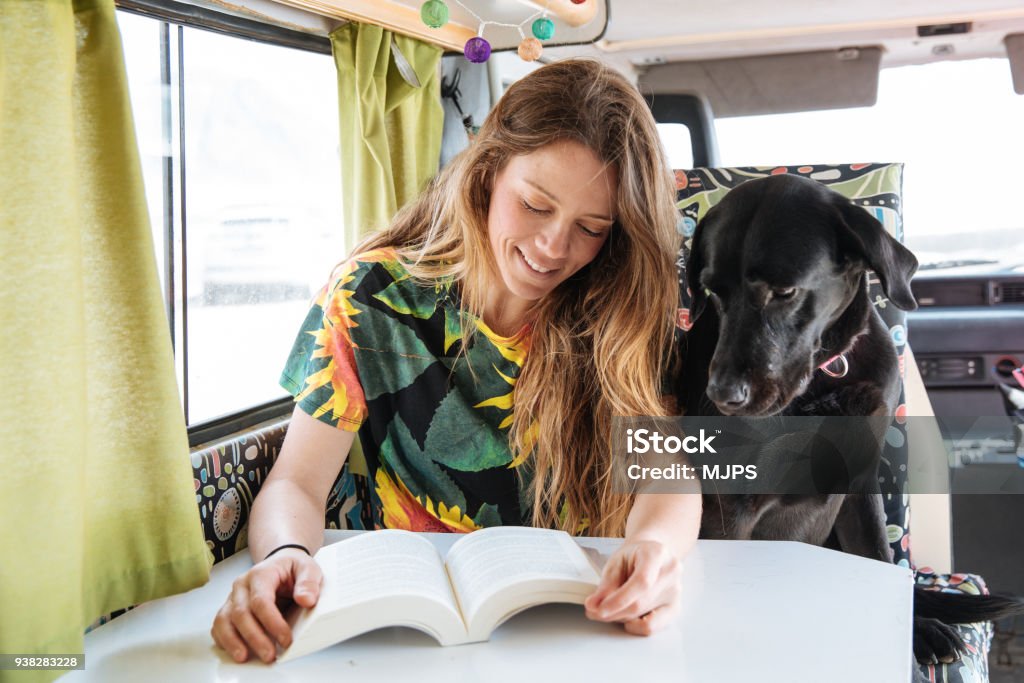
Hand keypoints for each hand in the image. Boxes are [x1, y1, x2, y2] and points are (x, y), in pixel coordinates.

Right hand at [211, 548, 321, 663]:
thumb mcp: (307, 568)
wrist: (280, 564)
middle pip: (241, 613)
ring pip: (224, 620)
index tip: (285, 639)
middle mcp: (242, 586)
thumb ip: (308, 582)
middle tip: (269, 655)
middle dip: (254, 637)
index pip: (261, 600)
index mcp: (261, 574)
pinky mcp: (229, 609)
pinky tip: (236, 650)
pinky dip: (224, 640)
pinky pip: (219, 626)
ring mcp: (233, 598)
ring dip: (233, 641)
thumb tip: (306, 600)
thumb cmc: (291, 568)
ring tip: (244, 657)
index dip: (272, 622)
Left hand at [583, 540, 681, 634]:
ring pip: (643, 616)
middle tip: (594, 611)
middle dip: (613, 612)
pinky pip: (654, 626)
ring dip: (620, 617)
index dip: (619, 600)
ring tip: (610, 608)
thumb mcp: (616, 562)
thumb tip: (594, 606)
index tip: (600, 609)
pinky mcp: (674, 607)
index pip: (641, 582)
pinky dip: (635, 626)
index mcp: (657, 554)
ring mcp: (675, 591)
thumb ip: (605, 585)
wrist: (650, 553)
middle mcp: (671, 572)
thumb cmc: (634, 556)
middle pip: (640, 603)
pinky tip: (626, 618)